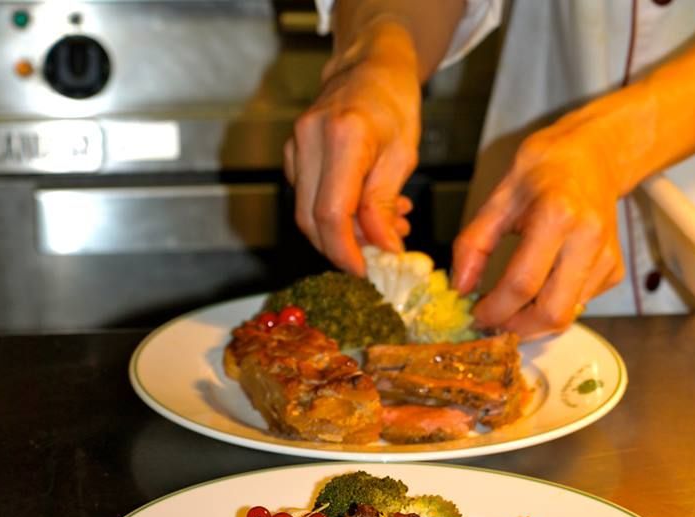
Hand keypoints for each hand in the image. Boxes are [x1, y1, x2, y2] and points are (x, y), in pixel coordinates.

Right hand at [283, 25, 421, 274]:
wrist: (369, 66)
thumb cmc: (393, 103)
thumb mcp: (403, 156)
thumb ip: (385, 206)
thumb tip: (384, 250)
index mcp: (343, 137)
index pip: (331, 214)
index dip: (345, 252)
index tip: (364, 272)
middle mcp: (309, 140)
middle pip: (310, 220)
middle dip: (342, 249)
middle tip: (377, 256)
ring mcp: (295, 146)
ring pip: (306, 214)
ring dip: (341, 234)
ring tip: (381, 228)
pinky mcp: (292, 154)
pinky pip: (306, 199)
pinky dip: (334, 216)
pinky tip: (364, 211)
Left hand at [452, 118, 624, 338]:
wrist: (595, 155)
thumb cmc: (544, 171)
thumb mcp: (499, 197)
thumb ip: (474, 244)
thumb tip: (460, 288)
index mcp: (557, 216)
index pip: (522, 284)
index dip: (494, 309)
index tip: (475, 314)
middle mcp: (587, 240)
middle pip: (552, 313)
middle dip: (516, 328)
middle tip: (492, 322)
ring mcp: (606, 258)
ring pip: (566, 316)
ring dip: (532, 321)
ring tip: (510, 306)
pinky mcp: (614, 270)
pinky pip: (577, 304)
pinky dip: (552, 305)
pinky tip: (540, 286)